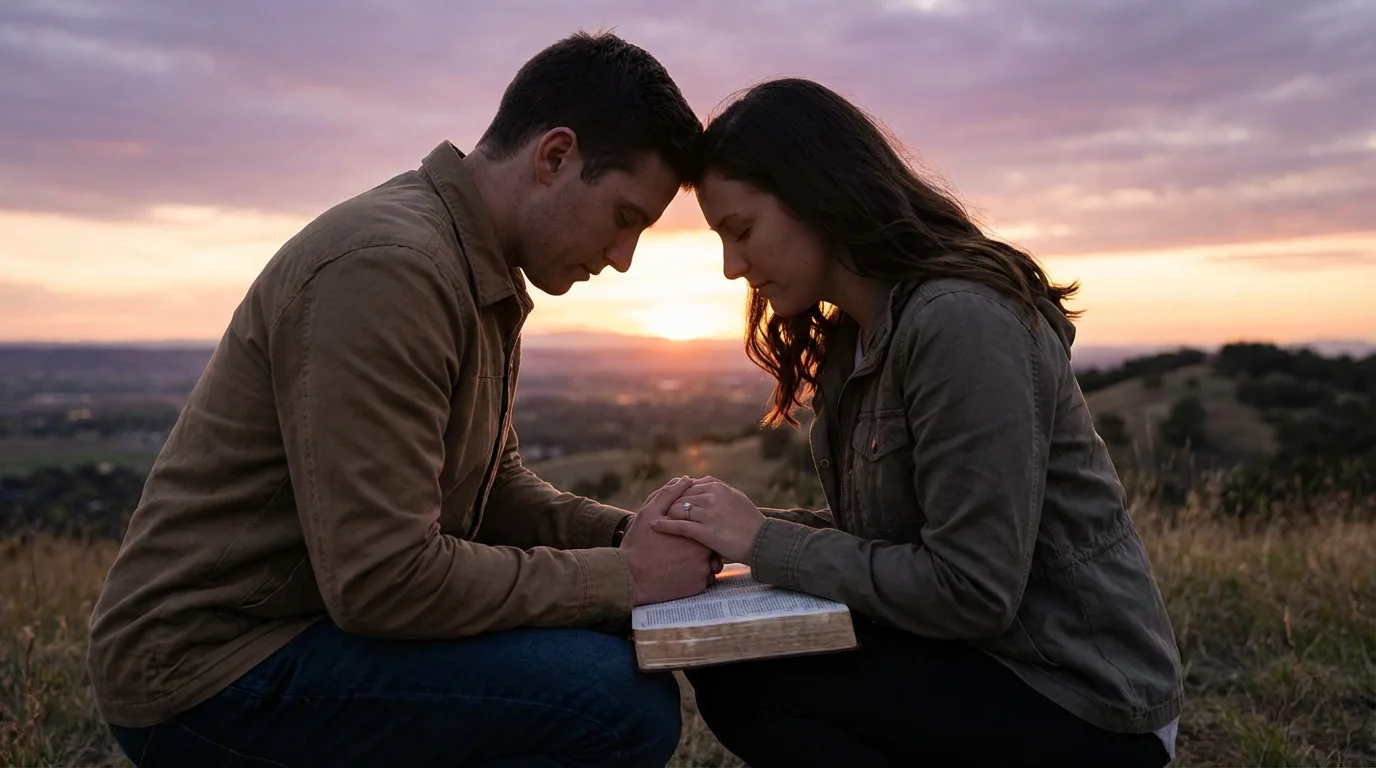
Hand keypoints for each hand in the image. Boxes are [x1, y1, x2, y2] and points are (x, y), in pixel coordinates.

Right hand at [619, 477, 717, 604]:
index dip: (696, 526)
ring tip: (681, 561)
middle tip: (681, 548)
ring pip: (711, 562)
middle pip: (711, 543)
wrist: (630, 578)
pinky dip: (697, 576)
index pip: (707, 524)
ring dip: (702, 561)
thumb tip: (685, 479)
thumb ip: (669, 494)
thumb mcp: (649, 514)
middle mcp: (704, 550)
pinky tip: (681, 573)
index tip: (684, 532)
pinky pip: (706, 578)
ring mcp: (704, 570)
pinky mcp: (699, 586)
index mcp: (694, 530)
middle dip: (701, 543)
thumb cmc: (638, 544)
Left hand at [651, 478, 765, 563]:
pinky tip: (655, 526)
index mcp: (718, 487)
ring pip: (677, 509)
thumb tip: (701, 481)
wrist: (762, 542)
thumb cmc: (750, 521)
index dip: (678, 496)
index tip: (670, 502)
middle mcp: (712, 497)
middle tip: (659, 512)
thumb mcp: (736, 497)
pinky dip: (664, 525)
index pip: (689, 487)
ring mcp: (708, 514)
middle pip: (680, 497)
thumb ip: (718, 487)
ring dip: (666, 515)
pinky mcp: (705, 531)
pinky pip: (679, 526)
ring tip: (655, 519)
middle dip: (670, 505)